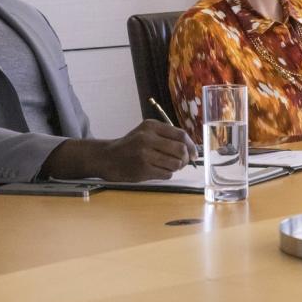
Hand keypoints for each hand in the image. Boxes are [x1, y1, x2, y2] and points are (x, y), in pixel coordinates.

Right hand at [40, 121, 197, 182]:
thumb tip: (192, 149)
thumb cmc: (131, 146)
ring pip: (175, 164)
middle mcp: (148, 138)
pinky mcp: (143, 169)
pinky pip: (166, 174)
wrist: (107, 158)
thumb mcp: (146, 133)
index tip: (194, 153)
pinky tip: (157, 170)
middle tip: (183, 162)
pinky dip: (166, 174)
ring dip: (176, 167)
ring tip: (167, 166)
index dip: (191, 145)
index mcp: (151, 126)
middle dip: (186, 159)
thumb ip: (166, 137)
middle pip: (180, 150)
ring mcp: (145, 154)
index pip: (180, 135)